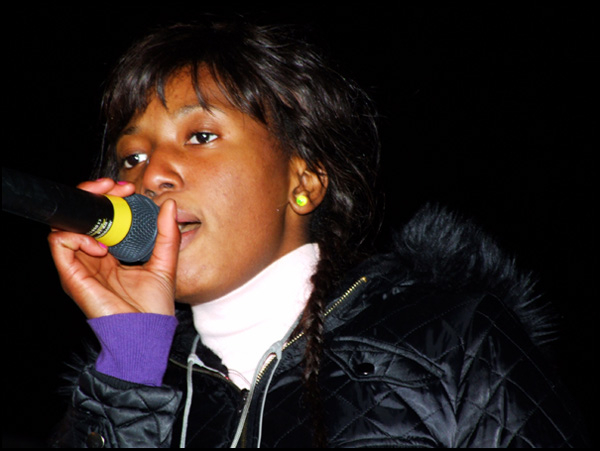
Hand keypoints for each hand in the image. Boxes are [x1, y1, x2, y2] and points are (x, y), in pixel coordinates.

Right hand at [48, 179, 180, 318]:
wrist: (146, 334)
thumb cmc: (153, 308)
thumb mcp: (166, 263)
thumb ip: (167, 235)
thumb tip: (168, 206)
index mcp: (112, 254)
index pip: (101, 217)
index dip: (110, 198)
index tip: (128, 190)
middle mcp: (92, 257)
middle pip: (82, 217)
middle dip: (96, 194)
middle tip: (116, 188)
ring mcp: (80, 266)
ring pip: (66, 225)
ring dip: (87, 211)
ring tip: (109, 212)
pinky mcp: (72, 276)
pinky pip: (60, 244)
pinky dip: (77, 235)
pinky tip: (100, 244)